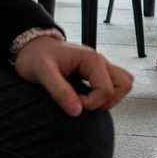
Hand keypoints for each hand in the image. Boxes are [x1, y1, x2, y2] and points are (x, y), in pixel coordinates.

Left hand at [13, 35, 133, 115]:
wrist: (32, 46)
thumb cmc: (36, 57)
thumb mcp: (42, 73)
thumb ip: (60, 91)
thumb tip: (77, 111)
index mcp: (92, 60)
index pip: (106, 90)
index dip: (91, 103)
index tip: (72, 102)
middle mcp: (101, 61)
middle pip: (124, 84)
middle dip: (107, 101)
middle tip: (85, 103)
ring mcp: (101, 66)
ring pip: (123, 83)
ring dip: (110, 98)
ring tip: (88, 101)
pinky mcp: (97, 71)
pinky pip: (114, 83)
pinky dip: (107, 94)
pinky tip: (88, 96)